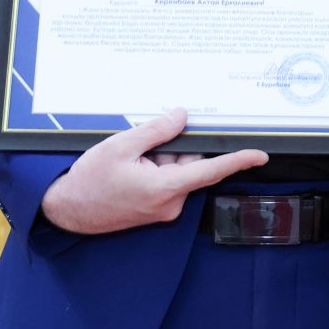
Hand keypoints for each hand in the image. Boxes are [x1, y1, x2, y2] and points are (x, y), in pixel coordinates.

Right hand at [39, 108, 266, 235]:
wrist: (68, 211)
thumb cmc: (90, 181)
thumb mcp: (121, 146)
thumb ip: (157, 130)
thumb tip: (181, 117)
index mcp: (165, 188)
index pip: (210, 171)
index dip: (237, 160)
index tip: (259, 155)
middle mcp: (170, 203)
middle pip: (189, 164)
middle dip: (171, 149)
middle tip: (141, 147)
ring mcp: (163, 209)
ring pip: (177, 172)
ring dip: (159, 160)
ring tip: (129, 161)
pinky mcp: (156, 210)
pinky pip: (167, 182)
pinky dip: (154, 170)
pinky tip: (131, 169)